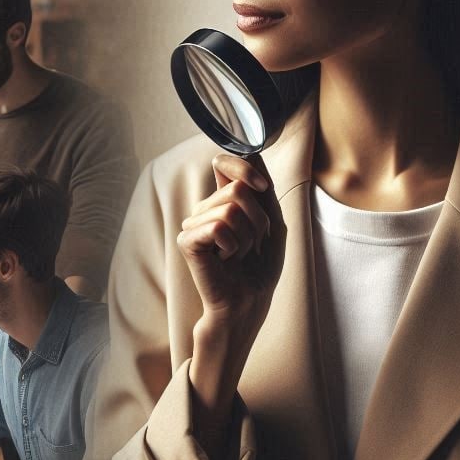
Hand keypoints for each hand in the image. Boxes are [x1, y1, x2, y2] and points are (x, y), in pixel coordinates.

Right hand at [177, 154, 285, 321]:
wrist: (247, 303)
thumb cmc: (258, 270)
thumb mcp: (271, 224)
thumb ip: (261, 191)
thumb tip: (250, 156)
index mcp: (222, 202)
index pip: (223, 162)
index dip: (243, 166)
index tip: (262, 187)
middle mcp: (204, 209)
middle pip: (238, 189)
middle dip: (258, 220)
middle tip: (251, 246)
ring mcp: (193, 224)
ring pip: (231, 208)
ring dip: (247, 237)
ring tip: (238, 255)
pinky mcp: (187, 241)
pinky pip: (218, 226)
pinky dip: (232, 245)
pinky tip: (225, 260)